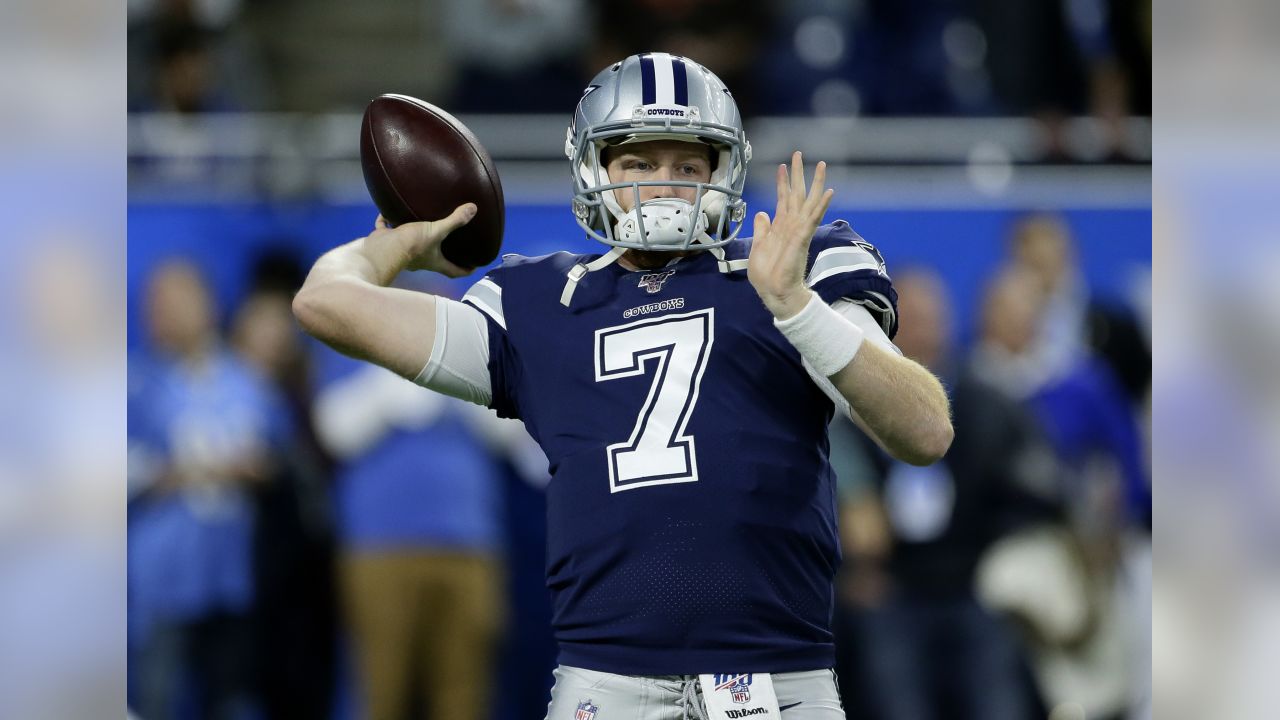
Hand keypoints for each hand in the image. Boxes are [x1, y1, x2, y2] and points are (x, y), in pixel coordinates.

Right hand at [371, 203, 477, 277]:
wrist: (380, 250)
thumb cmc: (411, 245)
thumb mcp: (435, 231)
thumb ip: (454, 221)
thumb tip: (473, 209)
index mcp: (433, 261)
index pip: (453, 271)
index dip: (464, 270)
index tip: (474, 267)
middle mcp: (419, 259)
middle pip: (433, 257)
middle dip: (442, 250)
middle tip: (451, 240)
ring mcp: (401, 251)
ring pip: (410, 242)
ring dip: (415, 233)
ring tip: (423, 221)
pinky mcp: (386, 241)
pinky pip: (387, 229)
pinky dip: (387, 220)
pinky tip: (389, 210)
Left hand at [747, 152, 833, 318]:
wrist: (775, 292)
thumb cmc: (767, 274)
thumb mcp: (758, 247)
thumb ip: (762, 229)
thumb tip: (762, 213)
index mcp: (781, 227)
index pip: (783, 200)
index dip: (782, 183)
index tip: (781, 166)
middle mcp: (792, 225)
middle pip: (797, 195)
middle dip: (798, 174)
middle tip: (798, 153)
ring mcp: (799, 231)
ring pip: (809, 202)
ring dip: (816, 183)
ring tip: (822, 165)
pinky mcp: (803, 238)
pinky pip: (813, 218)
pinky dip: (821, 205)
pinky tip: (829, 192)